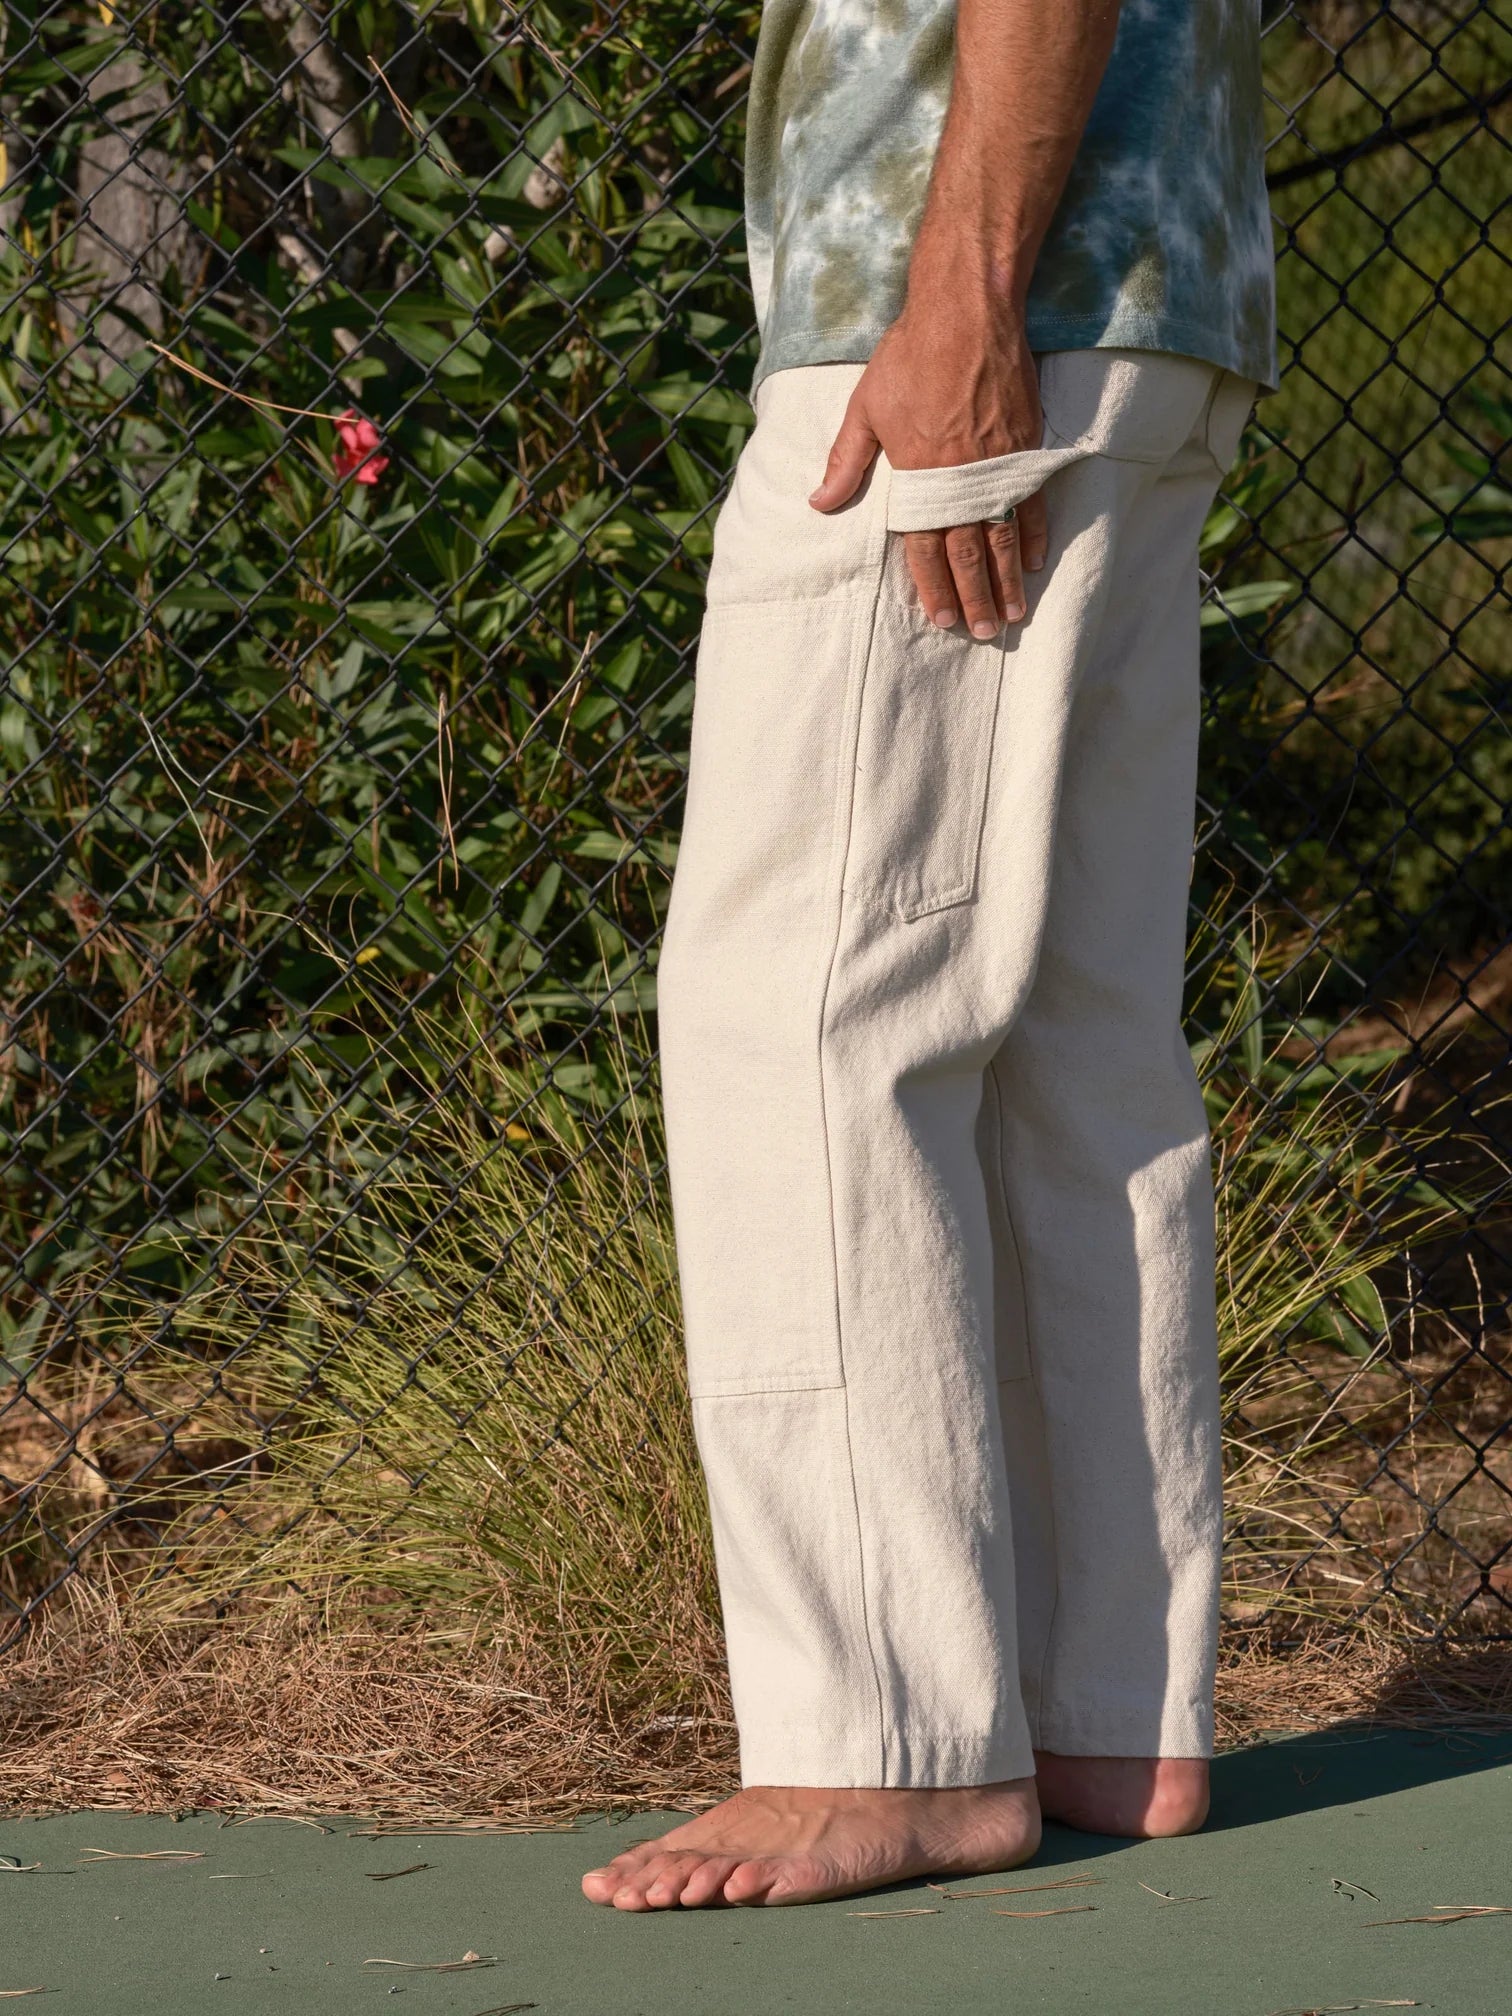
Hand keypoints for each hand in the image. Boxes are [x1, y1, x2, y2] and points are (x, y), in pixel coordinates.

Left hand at [808, 308, 1048, 636]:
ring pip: (1003, 536)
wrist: (966, 313)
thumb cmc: (909, 357)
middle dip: (974, 598)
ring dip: (1006, 580)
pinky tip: (1033, 561)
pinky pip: (1030, 502)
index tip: (941, 619)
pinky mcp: (1024, 447)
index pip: (926, 548)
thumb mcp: (866, 408)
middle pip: (969, 552)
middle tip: (982, 633)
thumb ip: (846, 462)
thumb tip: (819, 503)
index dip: (934, 587)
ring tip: (1011, 614)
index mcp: (921, 477)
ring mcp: (997, 465)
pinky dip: (1033, 535)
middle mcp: (961, 479)